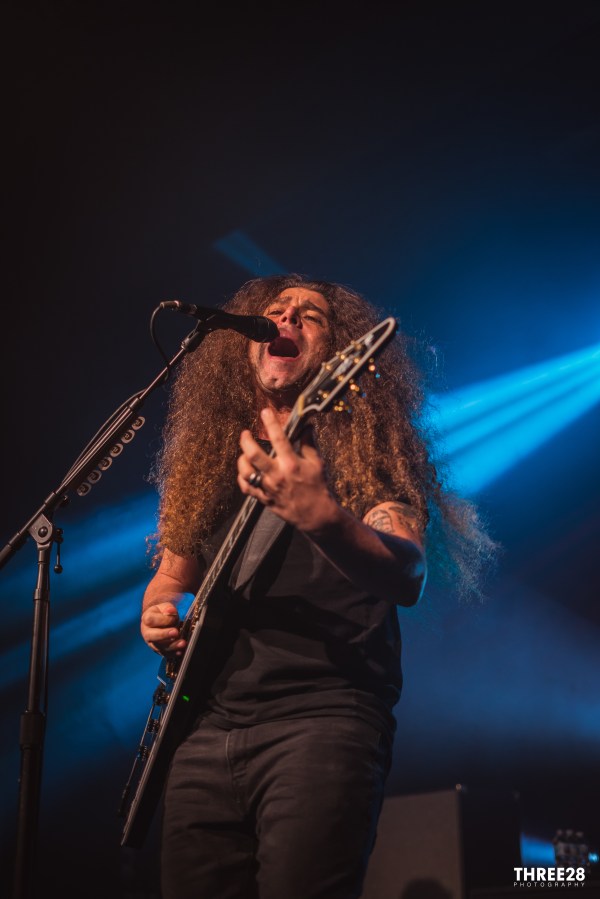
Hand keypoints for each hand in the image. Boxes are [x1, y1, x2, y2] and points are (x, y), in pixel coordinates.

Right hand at [140, 600, 186, 656]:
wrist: (160, 620)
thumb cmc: (163, 613)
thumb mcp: (165, 607)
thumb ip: (168, 608)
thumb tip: (171, 611)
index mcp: (146, 619)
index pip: (150, 620)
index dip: (162, 620)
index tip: (174, 618)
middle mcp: (146, 632)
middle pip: (152, 636)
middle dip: (165, 635)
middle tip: (176, 632)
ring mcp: (151, 642)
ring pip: (159, 646)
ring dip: (172, 646)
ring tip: (182, 643)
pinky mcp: (158, 650)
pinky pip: (164, 654)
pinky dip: (172, 654)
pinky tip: (180, 652)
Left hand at [237, 407, 337, 532]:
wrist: (315, 514)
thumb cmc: (317, 487)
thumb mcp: (317, 463)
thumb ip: (309, 443)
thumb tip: (307, 426)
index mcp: (291, 464)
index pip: (278, 438)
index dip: (271, 423)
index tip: (265, 413)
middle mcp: (277, 475)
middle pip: (254, 455)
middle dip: (246, 441)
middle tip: (245, 433)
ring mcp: (269, 488)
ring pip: (246, 472)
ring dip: (242, 461)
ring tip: (244, 454)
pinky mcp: (264, 498)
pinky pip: (246, 488)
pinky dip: (242, 478)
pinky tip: (245, 472)